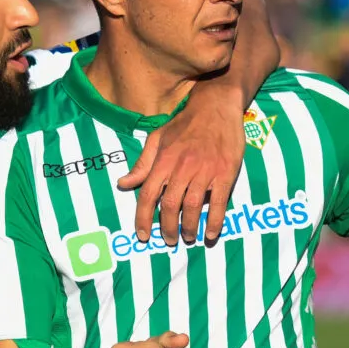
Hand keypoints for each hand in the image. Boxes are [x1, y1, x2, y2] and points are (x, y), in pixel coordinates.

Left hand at [117, 96, 244, 247]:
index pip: (147, 195)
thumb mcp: (157, 139)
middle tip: (169, 240)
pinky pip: (218, 202)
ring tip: (188, 238)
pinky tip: (210, 234)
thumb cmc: (184, 124)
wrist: (216, 107)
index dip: (143, 218)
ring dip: (189, 228)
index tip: (143, 235)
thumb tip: (123, 184)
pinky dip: (214, 221)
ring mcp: (205, 171)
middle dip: (167, 228)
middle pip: (170, 206)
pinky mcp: (225, 173)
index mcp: (163, 160)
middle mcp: (182, 167)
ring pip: (192, 207)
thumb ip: (142, 164)